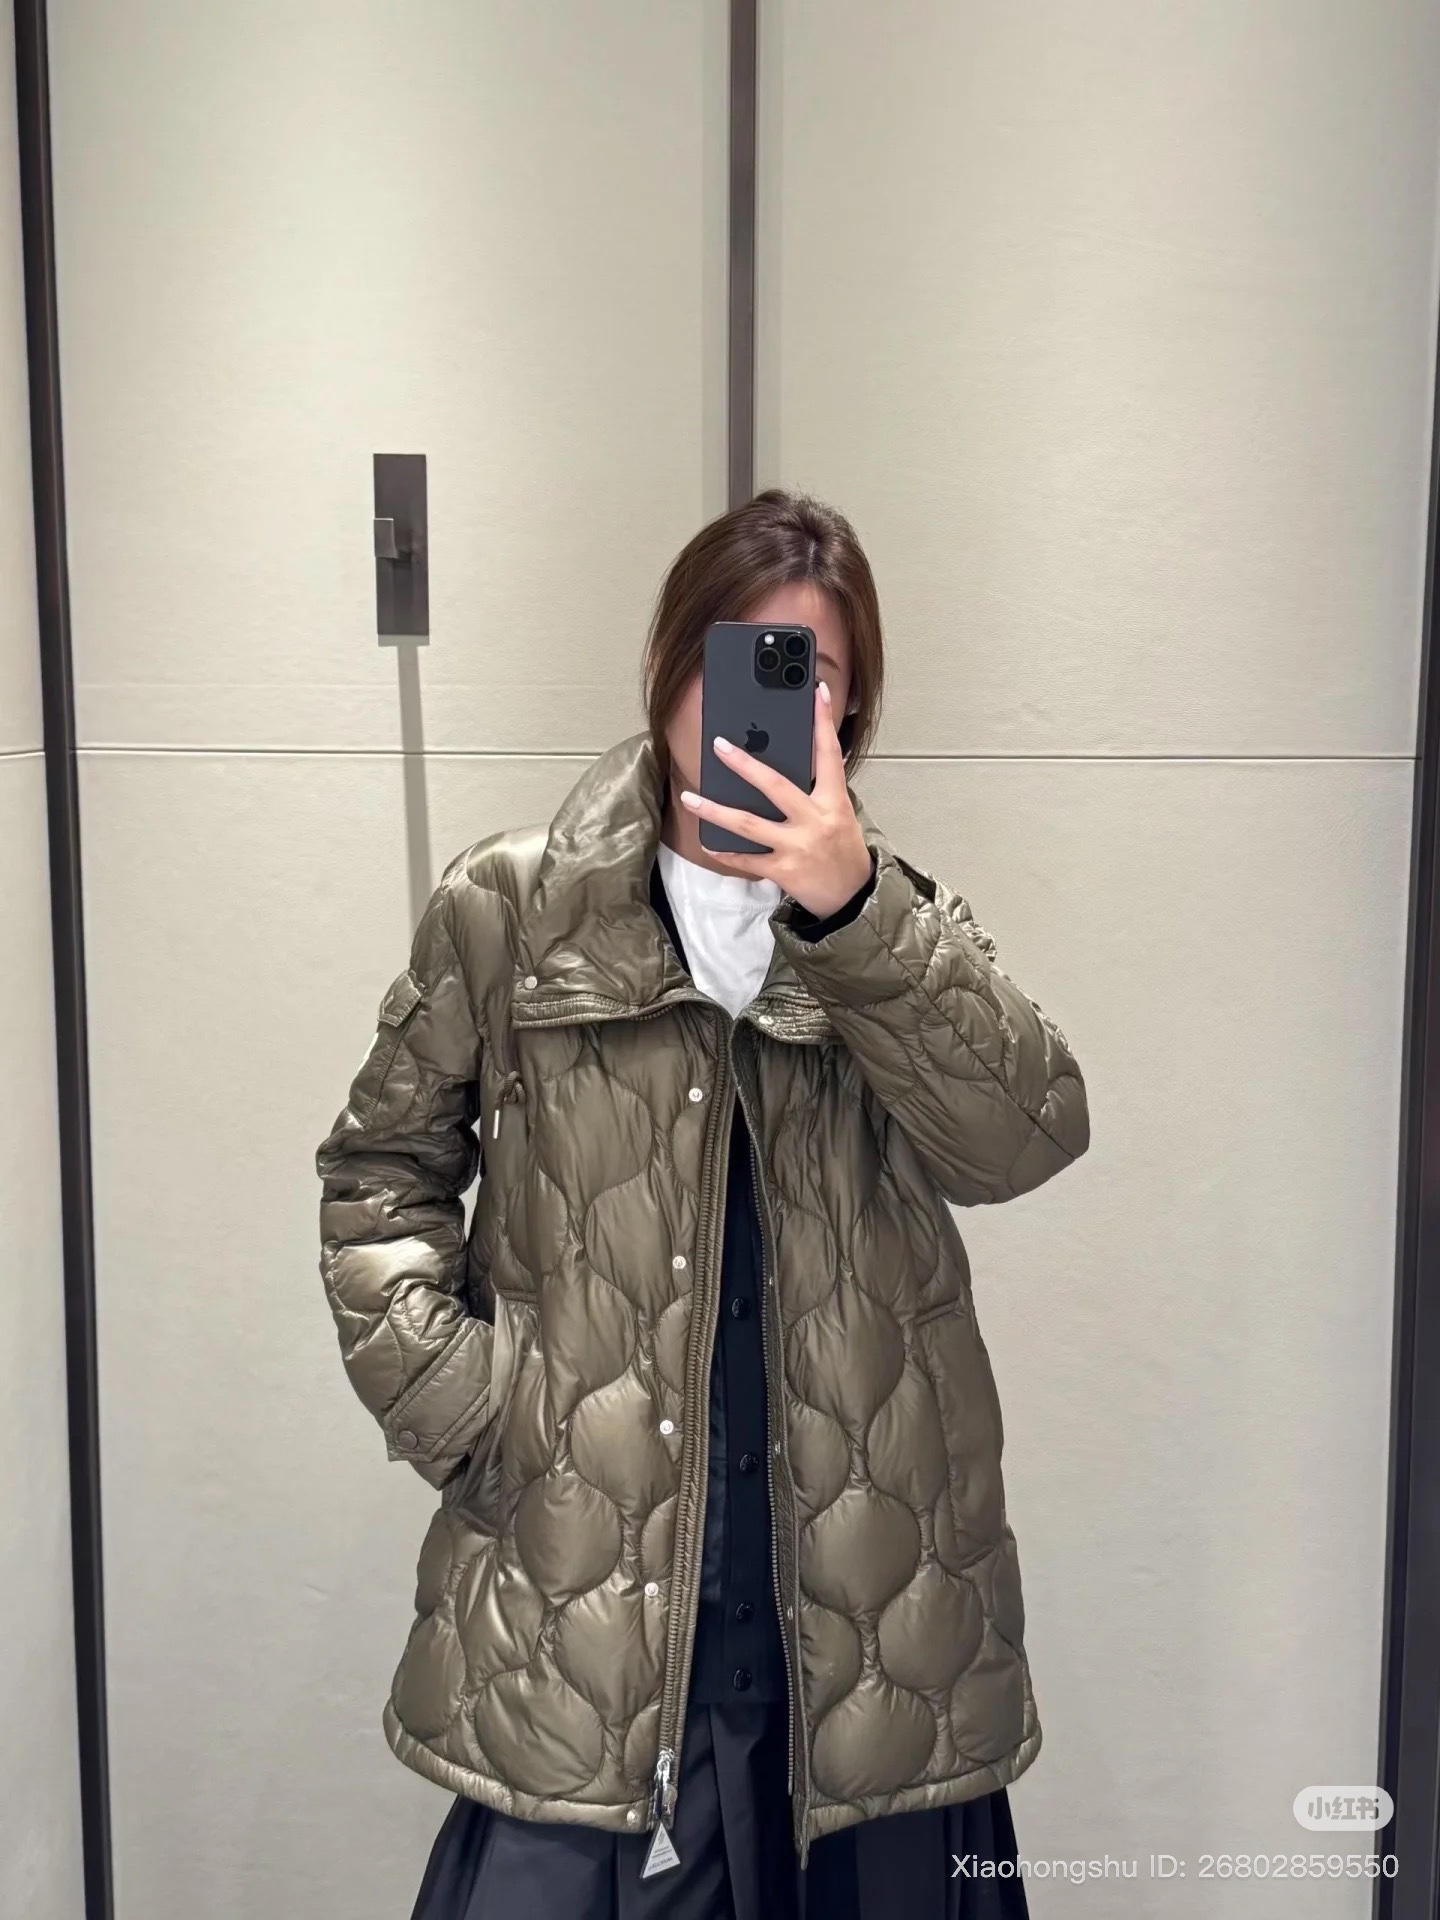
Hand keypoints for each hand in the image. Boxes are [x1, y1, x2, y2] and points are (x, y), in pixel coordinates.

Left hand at [679, 681, 873, 918]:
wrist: (852, 896)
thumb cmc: (842, 850)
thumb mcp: (838, 814)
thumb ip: (815, 791)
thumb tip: (779, 767)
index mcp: (833, 801)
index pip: (828, 754)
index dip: (822, 721)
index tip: (814, 692)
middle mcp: (815, 821)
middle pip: (776, 786)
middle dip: (745, 764)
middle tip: (719, 745)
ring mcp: (798, 846)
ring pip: (749, 824)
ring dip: (716, 810)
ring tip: (690, 797)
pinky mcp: (784, 870)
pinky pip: (747, 858)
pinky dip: (726, 851)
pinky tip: (708, 842)